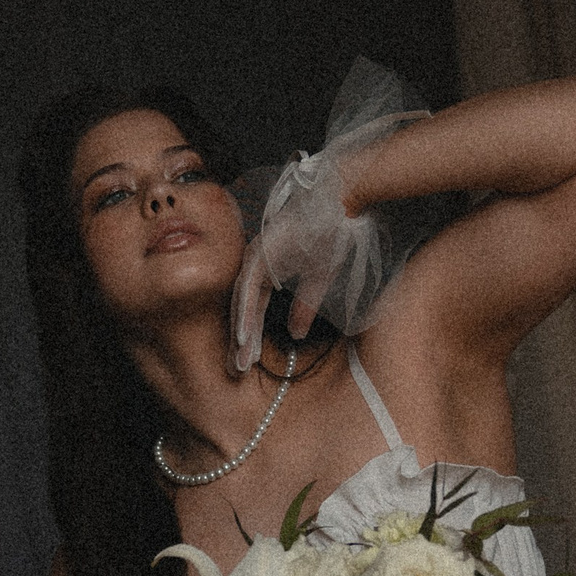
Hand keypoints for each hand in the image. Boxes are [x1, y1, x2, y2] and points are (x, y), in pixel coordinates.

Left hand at [230, 147, 380, 371]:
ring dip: (240, 334)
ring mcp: (256, 257)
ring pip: (242, 303)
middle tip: (236, 371)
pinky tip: (243, 336)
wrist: (339, 203)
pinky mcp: (261, 253)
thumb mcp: (319, 279)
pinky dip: (246, 313)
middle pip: (242, 309)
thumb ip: (305, 306)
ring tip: (239, 362)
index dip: (251, 337)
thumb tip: (295, 335)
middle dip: (240, 342)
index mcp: (266, 271)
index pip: (253, 310)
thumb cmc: (329, 234)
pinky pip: (250, 289)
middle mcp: (255, 265)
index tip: (249, 364)